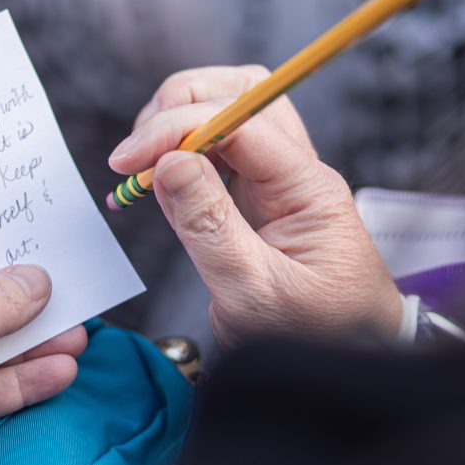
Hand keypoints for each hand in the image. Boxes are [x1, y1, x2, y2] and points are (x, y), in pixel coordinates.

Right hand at [109, 65, 401, 346]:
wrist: (336, 370)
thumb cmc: (311, 338)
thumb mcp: (253, 291)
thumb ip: (209, 226)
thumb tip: (167, 162)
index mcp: (307, 189)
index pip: (240, 122)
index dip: (177, 127)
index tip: (128, 159)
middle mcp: (291, 174)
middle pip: (239, 94)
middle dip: (179, 105)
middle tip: (136, 151)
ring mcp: (270, 184)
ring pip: (223, 115)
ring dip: (173, 127)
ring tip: (137, 170)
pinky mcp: (247, 201)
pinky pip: (209, 156)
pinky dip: (171, 158)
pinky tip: (147, 185)